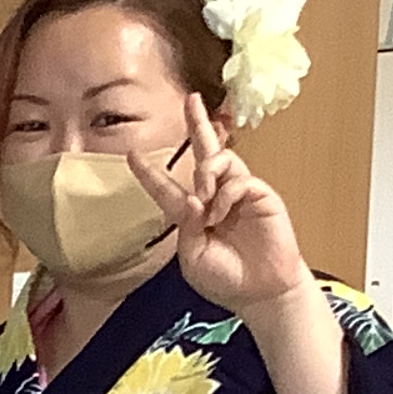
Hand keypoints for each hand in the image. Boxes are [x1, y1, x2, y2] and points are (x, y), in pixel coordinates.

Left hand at [134, 95, 312, 324]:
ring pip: (221, 160)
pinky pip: (239, 180)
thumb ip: (186, 227)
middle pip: (205, 153)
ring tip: (203, 195)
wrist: (260, 292)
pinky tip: (222, 211)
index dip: (150, 173)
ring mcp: (239, 194)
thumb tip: (193, 199)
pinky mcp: (261, 195)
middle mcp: (215, 197)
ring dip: (207, 171)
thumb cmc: (226, 280)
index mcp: (193, 215)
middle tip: (190, 100)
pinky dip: (226, 193)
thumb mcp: (192, 258)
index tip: (131, 154)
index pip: (168, 188)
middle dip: (198, 125)